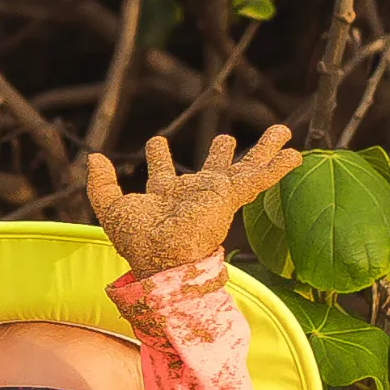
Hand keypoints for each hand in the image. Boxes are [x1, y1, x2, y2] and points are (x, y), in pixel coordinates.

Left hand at [82, 124, 298, 277]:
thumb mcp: (112, 207)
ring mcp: (216, 194)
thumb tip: (93, 158)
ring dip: (263, 150)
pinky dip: (278, 165)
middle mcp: (194, 194)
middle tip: (226, 139)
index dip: (158, 156)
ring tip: (281, 130)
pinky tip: (295, 154)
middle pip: (212, 168)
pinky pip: (260, 177)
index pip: (163, 172)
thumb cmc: (138, 241)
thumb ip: (101, 183)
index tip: (156, 142)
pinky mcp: (232, 196)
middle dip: (220, 152)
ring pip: (245, 166)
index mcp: (165, 196)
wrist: (164, 258)